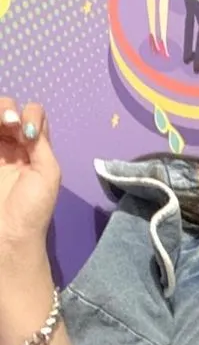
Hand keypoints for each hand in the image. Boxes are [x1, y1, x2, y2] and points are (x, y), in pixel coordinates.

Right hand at [0, 100, 60, 253]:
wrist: (8, 235)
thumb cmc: (32, 208)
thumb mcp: (47, 172)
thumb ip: (40, 143)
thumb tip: (26, 123)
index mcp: (35, 149)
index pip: (33, 115)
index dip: (30, 115)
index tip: (28, 134)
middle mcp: (12, 145)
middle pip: (6, 109)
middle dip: (7, 109)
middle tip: (10, 125)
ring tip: (2, 124)